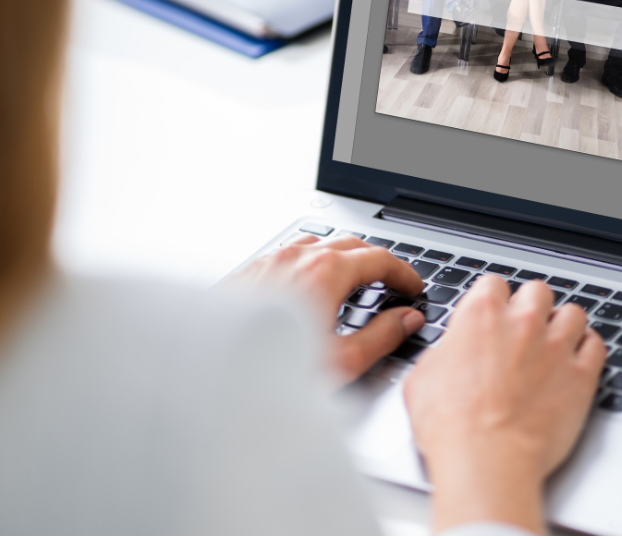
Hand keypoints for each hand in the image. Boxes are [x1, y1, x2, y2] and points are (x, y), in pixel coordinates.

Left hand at [227, 234, 424, 382]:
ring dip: (344, 258)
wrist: (207, 376)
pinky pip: (289, 254)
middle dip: (378, 262)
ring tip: (356, 282)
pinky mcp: (248, 272)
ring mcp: (269, 261)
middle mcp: (296, 258)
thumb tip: (407, 320)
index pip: (380, 259)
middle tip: (394, 284)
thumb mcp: (340, 363)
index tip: (414, 287)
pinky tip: (312, 286)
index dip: (405, 273)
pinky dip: (313, 262)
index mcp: (325, 273)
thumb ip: (382, 337)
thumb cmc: (266, 374)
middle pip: (352, 245)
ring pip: (318, 245)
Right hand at [405, 277, 605, 532]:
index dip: (493, 300)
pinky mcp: (582, 375)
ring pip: (573, 313)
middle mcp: (523, 322)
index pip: (494, 283)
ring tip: (555, 341)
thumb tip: (451, 353)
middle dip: (531, 306)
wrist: (487, 461)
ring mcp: (557, 346)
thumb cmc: (452, 427)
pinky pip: (596, 345)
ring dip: (563, 324)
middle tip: (524, 328)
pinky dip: (588, 348)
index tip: (493, 313)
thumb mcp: (423, 378)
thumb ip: (445, 352)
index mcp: (482, 315)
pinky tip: (579, 357)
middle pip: (538, 291)